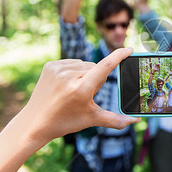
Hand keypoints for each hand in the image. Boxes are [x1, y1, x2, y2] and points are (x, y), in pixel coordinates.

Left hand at [23, 48, 139, 142]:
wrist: (35, 122)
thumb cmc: (65, 122)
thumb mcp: (92, 120)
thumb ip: (116, 120)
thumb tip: (136, 120)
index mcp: (81, 89)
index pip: (105, 67)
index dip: (118, 56)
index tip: (129, 49)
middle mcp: (69, 76)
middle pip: (95, 68)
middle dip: (95, 79)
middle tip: (83, 95)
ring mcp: (58, 69)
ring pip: (84, 65)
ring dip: (84, 74)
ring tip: (72, 90)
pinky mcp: (50, 65)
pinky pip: (71, 62)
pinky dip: (73, 71)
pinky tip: (65, 84)